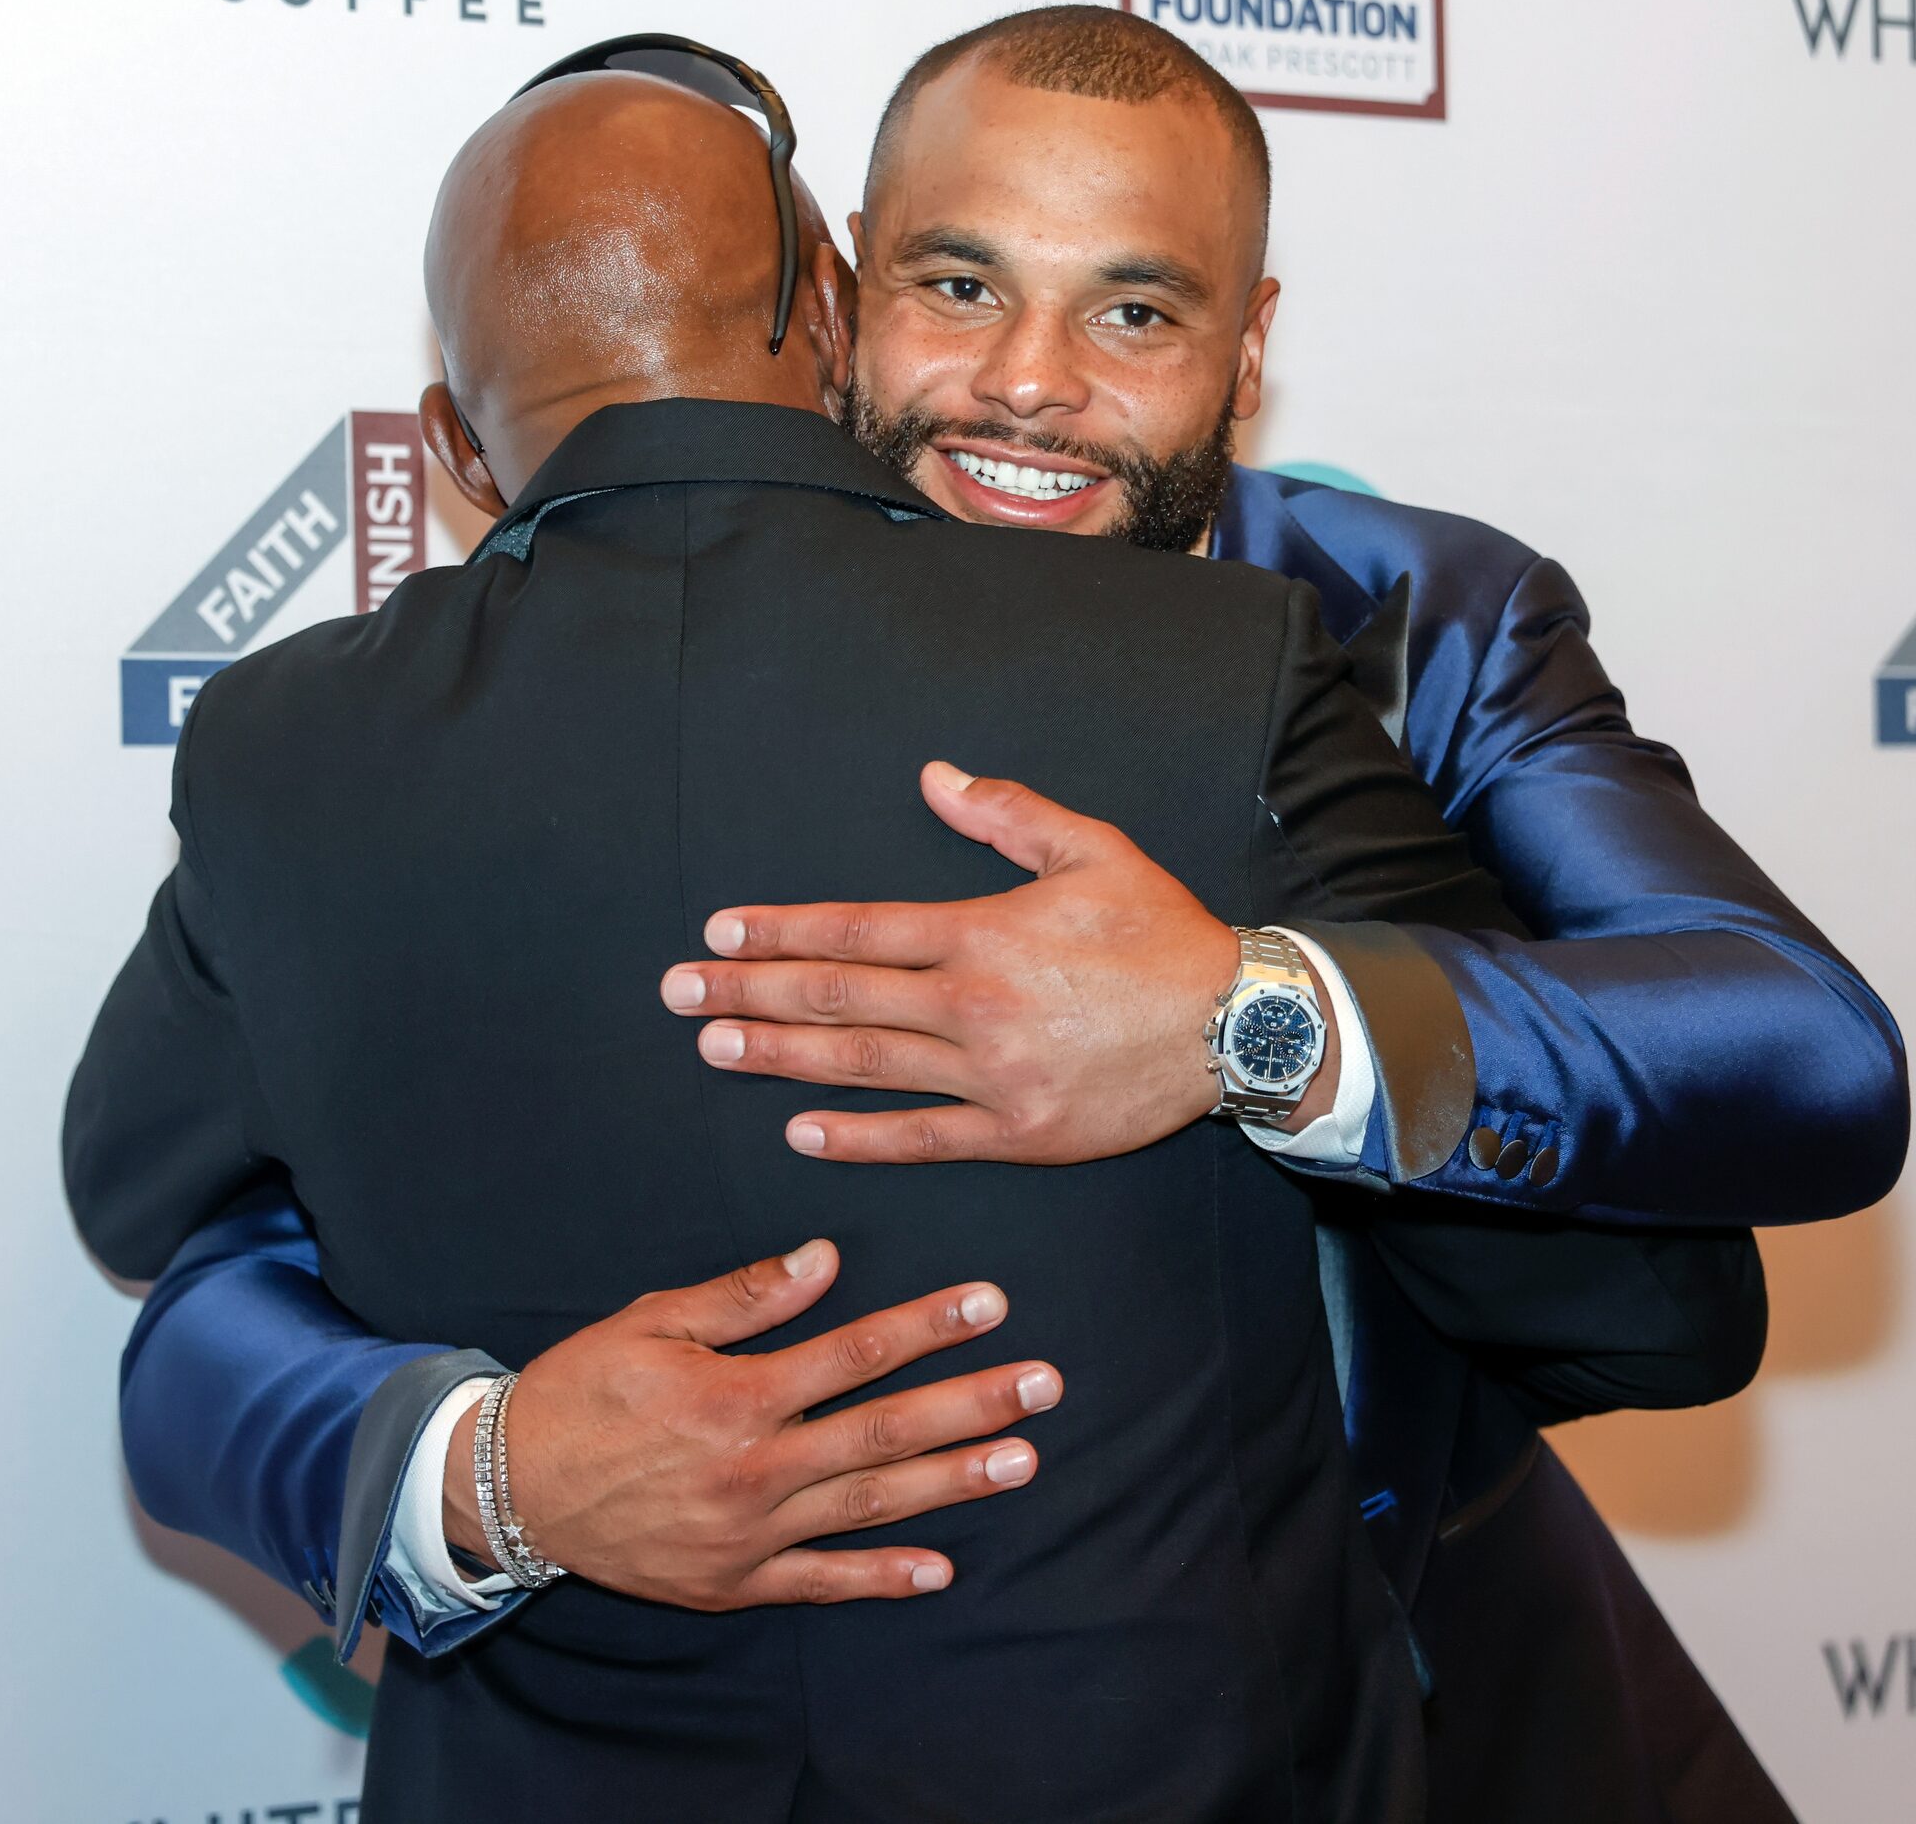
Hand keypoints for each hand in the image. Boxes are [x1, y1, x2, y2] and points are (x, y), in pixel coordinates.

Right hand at [442, 1238, 1061, 1608]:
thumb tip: (825, 1257)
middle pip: (883, 1431)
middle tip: (1044, 1384)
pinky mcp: (732, 1581)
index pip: (854, 1352)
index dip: (928, 1324)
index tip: (990, 1302)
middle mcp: (752, 1469)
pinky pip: (819, 1583)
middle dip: (971, 1404)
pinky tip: (940, 1569)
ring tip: (1022, 1460)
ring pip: (868, 1505)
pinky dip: (880, 1578)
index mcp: (734, 1395)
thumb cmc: (579, 1392)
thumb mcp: (650, 1322)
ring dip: (951, 1483)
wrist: (504, 1489)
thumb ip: (744, 1296)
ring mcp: (747, 1534)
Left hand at [659, 762, 1338, 1163]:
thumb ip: (1006, 814)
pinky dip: (857, 1135)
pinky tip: (800, 1126)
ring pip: (862, 1064)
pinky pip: (920, 1137)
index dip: (780, 931)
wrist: (1237, 1024)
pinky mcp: (1017, 1130)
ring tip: (714, 1046)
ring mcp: (991, 1076)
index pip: (856, 930)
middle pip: (838, 997)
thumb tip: (933, 778)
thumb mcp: (1093, 849)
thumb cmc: (1164, 934)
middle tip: (679, 991)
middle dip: (750, 990)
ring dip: (780, 1055)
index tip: (721, 930)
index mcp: (984, 933)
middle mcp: (974, 1006)